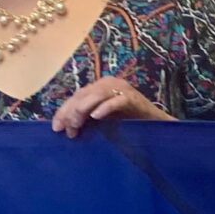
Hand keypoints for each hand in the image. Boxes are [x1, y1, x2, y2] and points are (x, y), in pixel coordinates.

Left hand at [52, 76, 167, 137]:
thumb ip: (88, 118)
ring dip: (83, 110)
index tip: (56, 128)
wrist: (159, 127)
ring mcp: (122, 89)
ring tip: (76, 125)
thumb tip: (65, 127)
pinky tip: (96, 117)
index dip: (64, 111)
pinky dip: (105, 108)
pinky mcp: (134, 98)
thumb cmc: (130, 124)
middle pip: (83, 95)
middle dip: (71, 112)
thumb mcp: (104, 119)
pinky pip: (116, 101)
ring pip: (96, 96)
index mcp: (101, 86)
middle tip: (66, 130)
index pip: (77, 96)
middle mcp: (110, 83)